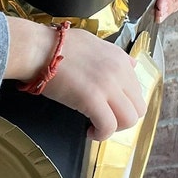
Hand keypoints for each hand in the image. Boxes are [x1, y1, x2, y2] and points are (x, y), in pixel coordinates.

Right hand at [45, 26, 147, 140]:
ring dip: (115, 128)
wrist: (38, 49)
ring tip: (97, 126)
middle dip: (123, 119)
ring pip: (129, 120)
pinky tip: (89, 132)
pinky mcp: (92, 100)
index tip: (108, 107)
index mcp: (120, 59)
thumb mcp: (94, 43)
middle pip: (138, 108)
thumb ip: (115, 57)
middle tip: (104, 119)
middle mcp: (119, 72)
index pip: (137, 91)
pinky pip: (108, 126)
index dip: (123, 104)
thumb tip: (131, 66)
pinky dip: (101, 134)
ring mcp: (107, 86)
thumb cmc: (58, 46)